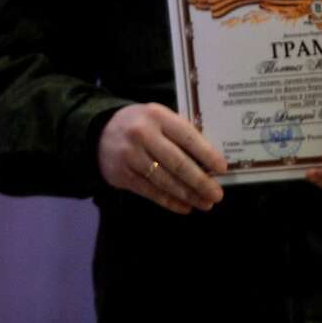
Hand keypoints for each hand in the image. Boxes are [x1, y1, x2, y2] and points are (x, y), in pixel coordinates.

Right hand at [97, 102, 227, 213]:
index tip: (223, 169)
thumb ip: (180, 133)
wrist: (98, 131)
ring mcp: (130, 155)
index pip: (187, 136)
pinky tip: (184, 207)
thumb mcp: (158, 118)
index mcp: (156, 115)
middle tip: (217, 194)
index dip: (207, 154)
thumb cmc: (140, 124)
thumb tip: (211, 160)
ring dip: (188, 195)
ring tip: (205, 203)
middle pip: (177, 162)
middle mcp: (142, 134)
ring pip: (165, 180)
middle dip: (200, 181)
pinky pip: (151, 191)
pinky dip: (170, 201)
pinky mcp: (122, 174)